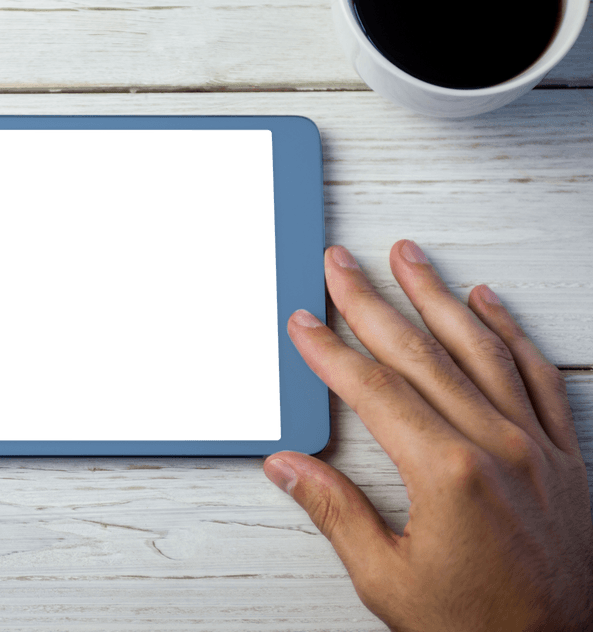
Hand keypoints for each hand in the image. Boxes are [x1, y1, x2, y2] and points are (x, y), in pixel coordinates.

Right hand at [264, 241, 592, 631]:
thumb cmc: (478, 628)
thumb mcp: (388, 579)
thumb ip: (336, 513)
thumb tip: (287, 466)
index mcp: (448, 474)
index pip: (373, 391)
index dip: (330, 352)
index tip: (304, 322)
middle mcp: (496, 446)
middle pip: (419, 354)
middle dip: (372, 302)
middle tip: (342, 264)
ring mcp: (536, 445)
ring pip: (480, 349)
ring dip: (438, 296)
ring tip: (409, 256)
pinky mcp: (565, 455)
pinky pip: (538, 376)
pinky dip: (511, 332)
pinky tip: (488, 302)